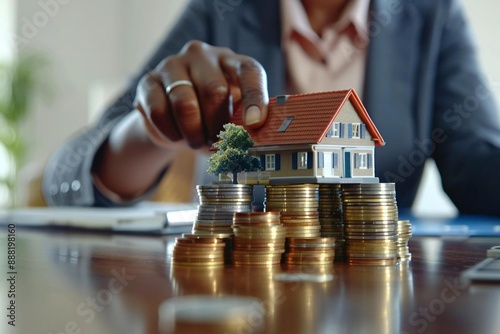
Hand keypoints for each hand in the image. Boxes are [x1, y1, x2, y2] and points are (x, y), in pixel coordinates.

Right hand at [134, 40, 268, 148]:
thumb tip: (247, 148)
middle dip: (217, 126)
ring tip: (196, 142)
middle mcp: (203, 56)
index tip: (255, 124)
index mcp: (231, 62)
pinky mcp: (148, 81)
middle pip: (214, 91)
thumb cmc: (211, 118)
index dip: (254, 98)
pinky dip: (170, 133)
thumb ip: (242, 128)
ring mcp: (172, 64)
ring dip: (193, 133)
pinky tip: (176, 136)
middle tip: (217, 142)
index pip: (249, 72)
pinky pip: (158, 111)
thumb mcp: (231, 120)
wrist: (174, 120)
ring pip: (184, 104)